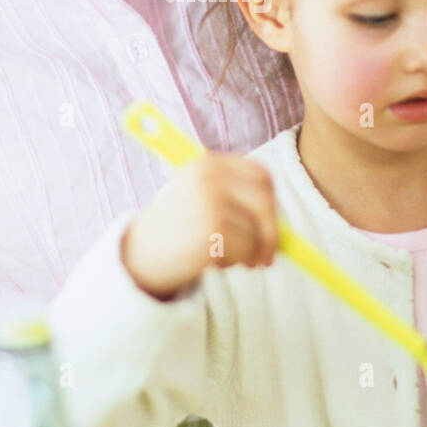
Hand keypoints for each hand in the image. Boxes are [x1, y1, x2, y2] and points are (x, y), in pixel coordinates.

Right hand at [121, 154, 277, 298]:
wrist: (139, 256)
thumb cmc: (176, 229)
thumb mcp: (202, 201)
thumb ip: (240, 205)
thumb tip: (287, 232)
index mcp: (207, 163)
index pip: (261, 176)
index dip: (271, 203)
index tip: (270, 225)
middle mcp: (208, 178)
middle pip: (265, 201)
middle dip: (271, 233)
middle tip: (266, 258)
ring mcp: (210, 203)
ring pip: (258, 232)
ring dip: (250, 253)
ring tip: (223, 256)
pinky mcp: (211, 232)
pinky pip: (247, 251)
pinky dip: (237, 263)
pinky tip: (211, 262)